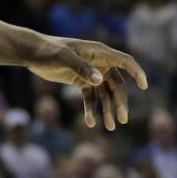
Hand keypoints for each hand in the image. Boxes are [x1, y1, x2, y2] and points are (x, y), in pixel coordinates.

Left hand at [25, 38, 146, 130]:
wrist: (31, 53)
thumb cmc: (48, 51)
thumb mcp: (63, 58)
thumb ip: (81, 68)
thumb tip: (99, 80)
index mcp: (99, 53)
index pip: (125, 61)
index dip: (136, 72)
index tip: (144, 85)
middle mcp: (99, 63)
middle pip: (117, 84)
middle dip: (120, 102)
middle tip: (122, 120)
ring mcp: (91, 73)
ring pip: (105, 94)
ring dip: (107, 110)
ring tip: (109, 127)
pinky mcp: (81, 81)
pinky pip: (91, 98)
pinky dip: (91, 110)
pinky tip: (91, 123)